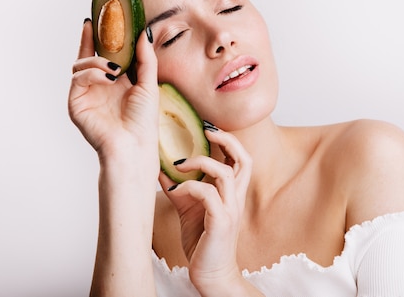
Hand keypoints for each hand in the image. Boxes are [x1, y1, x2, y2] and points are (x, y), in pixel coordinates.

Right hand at [68, 19, 158, 162]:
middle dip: (91, 40)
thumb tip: (143, 32)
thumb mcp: (148, 83)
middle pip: (88, 55)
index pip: (105, 54)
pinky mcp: (76, 103)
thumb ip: (145, 58)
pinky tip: (106, 78)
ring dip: (96, 61)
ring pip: (80, 65)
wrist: (133, 145)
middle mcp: (99, 86)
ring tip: (113, 68)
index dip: (101, 37)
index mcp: (116, 82)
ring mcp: (86, 94)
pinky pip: (77, 79)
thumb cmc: (143, 121)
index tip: (101, 19)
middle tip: (96, 25)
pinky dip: (91, 73)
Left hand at [158, 127, 252, 293]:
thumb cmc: (202, 241)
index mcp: (232, 193)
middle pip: (244, 159)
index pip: (240, 158)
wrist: (211, 274)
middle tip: (205, 130)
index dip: (228, 139)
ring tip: (180, 165)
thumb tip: (159, 167)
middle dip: (226, 139)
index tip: (207, 129)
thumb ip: (180, 187)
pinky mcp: (220, 222)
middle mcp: (236, 198)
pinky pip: (207, 194)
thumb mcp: (188, 208)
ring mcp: (230, 209)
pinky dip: (189, 187)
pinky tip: (175, 192)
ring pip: (224, 172)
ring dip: (200, 163)